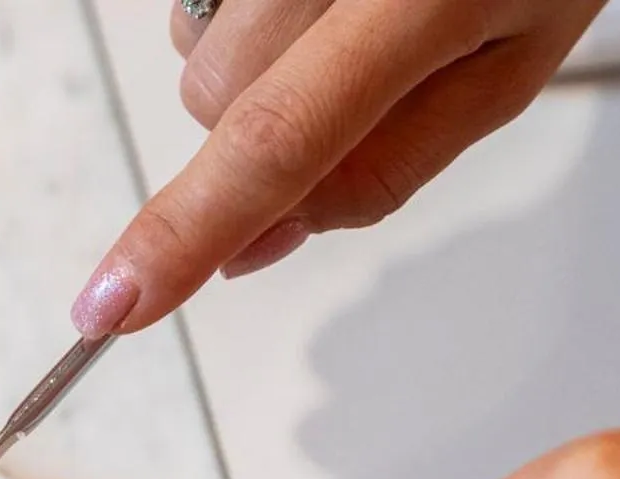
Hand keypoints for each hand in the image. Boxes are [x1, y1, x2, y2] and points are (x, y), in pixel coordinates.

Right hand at [70, 0, 604, 336]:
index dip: (187, 230)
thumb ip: (385, 171)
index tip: (114, 306)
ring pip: (196, 47)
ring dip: (250, 66)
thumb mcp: (504, 71)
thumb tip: (254, 248)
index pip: (278, 139)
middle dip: (257, 135)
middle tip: (358, 85)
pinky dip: (247, 15)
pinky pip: (201, 0)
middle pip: (217, 98)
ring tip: (348, 15)